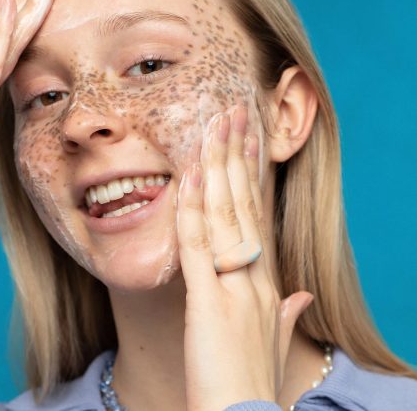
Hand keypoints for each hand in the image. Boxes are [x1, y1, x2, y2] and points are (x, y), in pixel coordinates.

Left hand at [176, 103, 313, 410]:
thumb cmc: (251, 380)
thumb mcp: (273, 340)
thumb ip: (288, 314)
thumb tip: (302, 296)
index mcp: (267, 282)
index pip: (258, 216)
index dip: (252, 176)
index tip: (247, 142)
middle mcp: (257, 278)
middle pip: (245, 205)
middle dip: (238, 155)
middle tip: (232, 112)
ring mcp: (236, 289)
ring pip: (226, 216)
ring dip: (219, 167)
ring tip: (215, 126)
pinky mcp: (211, 306)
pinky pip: (200, 248)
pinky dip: (195, 210)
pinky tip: (192, 177)